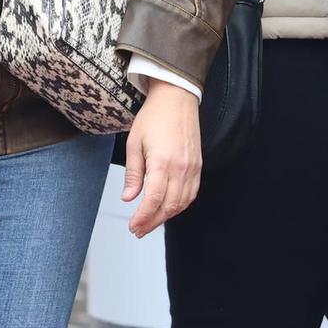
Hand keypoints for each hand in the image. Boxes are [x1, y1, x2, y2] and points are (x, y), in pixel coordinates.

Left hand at [121, 79, 202, 236]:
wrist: (176, 98)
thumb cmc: (154, 116)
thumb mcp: (135, 142)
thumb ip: (133, 173)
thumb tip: (129, 197)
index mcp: (163, 162)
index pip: (154, 199)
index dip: (143, 217)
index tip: (134, 226)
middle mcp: (181, 167)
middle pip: (169, 206)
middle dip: (153, 222)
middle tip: (139, 229)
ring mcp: (192, 167)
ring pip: (182, 203)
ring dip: (166, 216)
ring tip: (151, 222)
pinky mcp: (198, 165)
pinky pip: (191, 193)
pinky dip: (180, 205)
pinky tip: (169, 208)